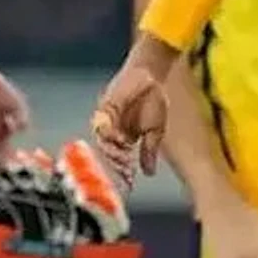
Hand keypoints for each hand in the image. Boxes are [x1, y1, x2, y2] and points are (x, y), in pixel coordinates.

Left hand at [91, 62, 167, 179]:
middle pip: (108, 153)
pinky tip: (118, 140)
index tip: (130, 182)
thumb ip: (149, 151)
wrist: (149, 75)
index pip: (120, 159)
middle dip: (115, 166)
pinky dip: (108, 134)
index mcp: (124, 138)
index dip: (124, 171)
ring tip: (121, 161)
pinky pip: (101, 124)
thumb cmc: (153, 100)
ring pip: (103, 141)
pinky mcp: (104, 109)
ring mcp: (107, 121)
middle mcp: (113, 131)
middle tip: (123, 175)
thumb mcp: (155, 130)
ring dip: (111, 152)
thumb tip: (149, 173)